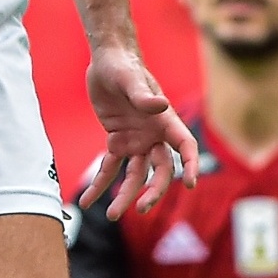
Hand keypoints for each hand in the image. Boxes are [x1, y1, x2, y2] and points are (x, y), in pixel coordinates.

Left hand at [81, 46, 197, 219]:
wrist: (106, 61)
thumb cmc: (123, 66)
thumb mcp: (130, 78)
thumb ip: (142, 95)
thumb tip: (160, 106)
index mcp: (165, 120)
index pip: (184, 146)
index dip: (189, 164)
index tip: (189, 183)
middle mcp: (153, 135)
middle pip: (160, 169)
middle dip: (154, 190)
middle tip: (142, 208)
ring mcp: (136, 141)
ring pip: (135, 174)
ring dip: (125, 195)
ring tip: (111, 215)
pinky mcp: (116, 141)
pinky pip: (109, 167)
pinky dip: (99, 184)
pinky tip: (88, 200)